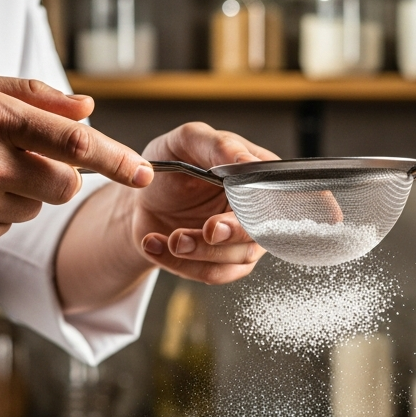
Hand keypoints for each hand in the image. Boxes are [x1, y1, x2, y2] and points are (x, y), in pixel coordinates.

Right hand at [0, 71, 152, 250]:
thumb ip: (32, 96)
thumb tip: (87, 109)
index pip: (74, 142)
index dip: (117, 159)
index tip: (143, 172)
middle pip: (66, 185)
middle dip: (60, 177)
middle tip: (25, 162)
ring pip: (35, 208)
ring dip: (20, 194)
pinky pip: (4, 229)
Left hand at [132, 122, 275, 284]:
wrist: (141, 201)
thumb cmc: (168, 167)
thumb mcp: (186, 142)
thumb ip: (217, 145)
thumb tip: (246, 161)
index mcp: (258, 174)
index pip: (275, 194)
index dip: (260, 206)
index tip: (235, 205)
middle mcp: (257, 209)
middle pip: (262, 232)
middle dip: (231, 234)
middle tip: (207, 230)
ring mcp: (243, 239)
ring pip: (237, 258)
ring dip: (200, 252)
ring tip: (170, 238)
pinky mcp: (223, 263)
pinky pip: (212, 274)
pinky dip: (180, 264)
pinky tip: (155, 244)